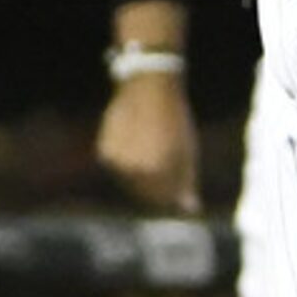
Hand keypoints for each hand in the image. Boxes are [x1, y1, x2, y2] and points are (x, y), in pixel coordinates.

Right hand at [96, 72, 198, 212]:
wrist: (148, 86)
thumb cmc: (173, 118)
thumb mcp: (187, 150)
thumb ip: (187, 182)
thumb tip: (190, 209)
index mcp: (159, 170)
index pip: (165, 200)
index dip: (172, 198)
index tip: (177, 193)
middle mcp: (136, 169)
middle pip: (146, 193)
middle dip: (156, 189)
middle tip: (164, 172)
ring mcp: (118, 162)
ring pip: (130, 182)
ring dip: (140, 176)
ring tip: (151, 153)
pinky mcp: (106, 152)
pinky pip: (119, 168)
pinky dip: (127, 163)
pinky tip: (137, 145)